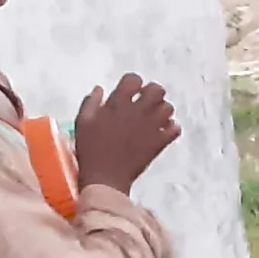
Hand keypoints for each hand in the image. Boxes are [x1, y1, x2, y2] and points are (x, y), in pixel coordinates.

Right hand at [74, 74, 180, 193]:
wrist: (105, 178)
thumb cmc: (90, 150)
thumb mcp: (83, 122)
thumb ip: (91, 102)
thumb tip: (100, 89)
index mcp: (118, 103)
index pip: (133, 79)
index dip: (133, 83)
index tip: (130, 91)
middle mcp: (138, 111)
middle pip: (157, 90)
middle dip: (153, 92)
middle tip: (145, 102)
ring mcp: (151, 126)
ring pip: (168, 108)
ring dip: (162, 110)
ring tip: (153, 118)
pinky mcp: (159, 142)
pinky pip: (175, 129)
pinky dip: (171, 128)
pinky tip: (162, 131)